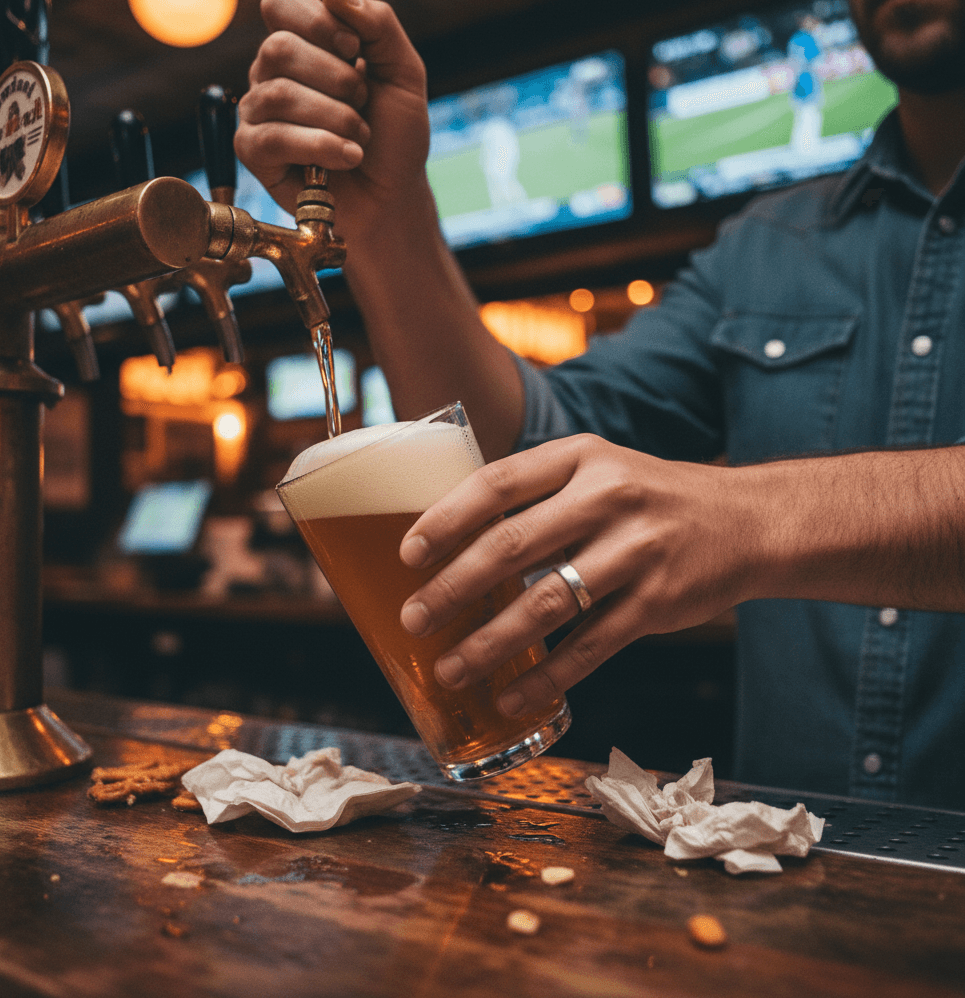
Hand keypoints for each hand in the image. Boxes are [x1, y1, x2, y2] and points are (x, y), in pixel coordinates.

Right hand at [235, 0, 430, 240]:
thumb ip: (379, 25)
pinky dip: (319, 147)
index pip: (281, 5)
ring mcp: (259, 112)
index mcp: (303, 44)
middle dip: (337, 80)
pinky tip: (346, 159)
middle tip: (363, 106)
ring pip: (279, 94)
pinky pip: (272, 138)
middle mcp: (272, 73)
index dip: (317, 22)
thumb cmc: (394, 139)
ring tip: (360, 140)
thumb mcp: (404, 73)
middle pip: (279, 48)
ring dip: (336, 119)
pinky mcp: (254, 152)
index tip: (354, 50)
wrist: (392, 198)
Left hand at [398, 435, 756, 717]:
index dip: (446, 519)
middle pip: (512, 545)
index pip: (497, 483)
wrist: (747, 521)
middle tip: (413, 619)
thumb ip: (538, 493)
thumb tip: (455, 539)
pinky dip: (546, 678)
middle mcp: (607, 497)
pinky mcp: (657, 602)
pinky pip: (590, 647)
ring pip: (545, 604)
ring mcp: (636, 551)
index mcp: (580, 458)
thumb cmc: (651, 498)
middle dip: (453, 587)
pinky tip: (513, 697)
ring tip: (450, 668)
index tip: (408, 553)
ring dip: (490, 642)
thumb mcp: (598, 470)